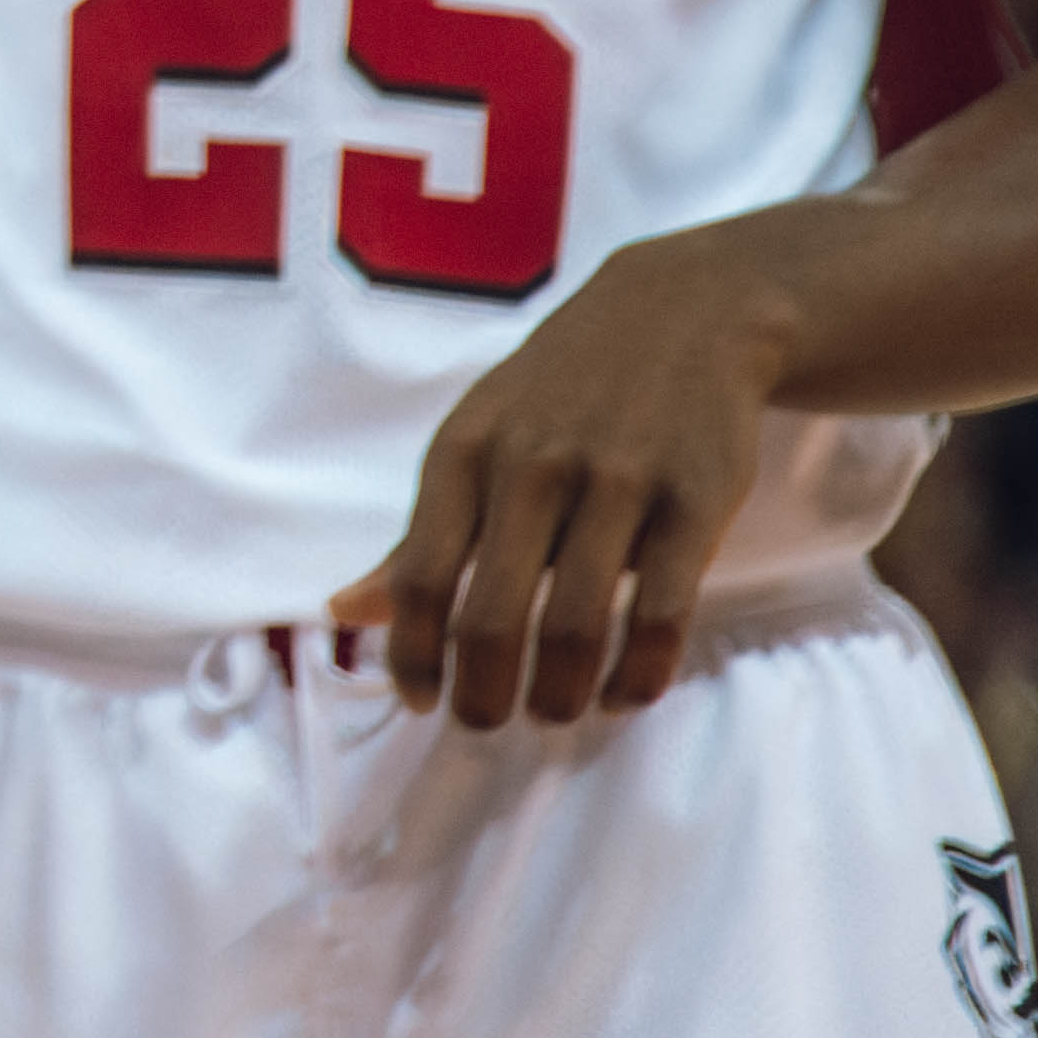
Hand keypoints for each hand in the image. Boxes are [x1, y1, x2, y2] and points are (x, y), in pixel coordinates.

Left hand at [332, 233, 786, 728]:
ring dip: (562, 691)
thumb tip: (344, 612)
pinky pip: (660, 610)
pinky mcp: (694, 499)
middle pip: (491, 614)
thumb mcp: (475, 439)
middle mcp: (531, 465)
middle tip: (489, 724)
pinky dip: (640, 671)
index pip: (417, 573)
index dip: (412, 653)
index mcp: (464, 452)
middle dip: (485, 691)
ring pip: (577, 621)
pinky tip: (627, 693)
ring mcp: (617, 480)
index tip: (421, 702)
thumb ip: (419, 532)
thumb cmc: (558, 393)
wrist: (681, 313)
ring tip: (556, 712)